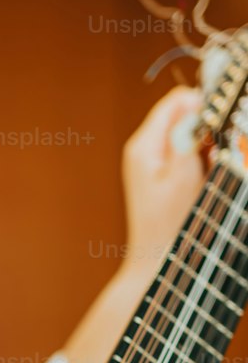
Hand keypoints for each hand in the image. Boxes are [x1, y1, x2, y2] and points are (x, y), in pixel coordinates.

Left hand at [119, 85, 206, 280]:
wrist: (155, 261)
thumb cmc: (170, 225)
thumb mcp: (183, 177)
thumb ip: (187, 137)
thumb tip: (195, 103)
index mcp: (144, 145)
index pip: (177, 101)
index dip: (204, 107)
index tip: (220, 130)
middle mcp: (143, 149)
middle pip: (183, 116)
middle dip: (206, 132)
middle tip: (209, 163)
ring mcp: (149, 162)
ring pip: (188, 137)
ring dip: (205, 151)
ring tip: (202, 179)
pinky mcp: (159, 175)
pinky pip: (186, 156)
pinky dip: (199, 164)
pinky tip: (199, 185)